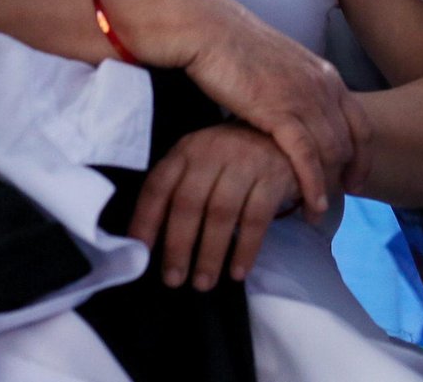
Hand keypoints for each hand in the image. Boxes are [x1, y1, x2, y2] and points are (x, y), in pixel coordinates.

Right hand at [98, 0, 370, 221]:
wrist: (209, 30)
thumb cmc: (235, 49)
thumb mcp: (280, 68)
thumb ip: (296, 89)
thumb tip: (297, 114)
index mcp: (325, 74)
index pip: (360, 123)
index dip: (363, 156)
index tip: (356, 180)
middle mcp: (323, 86)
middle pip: (350, 143)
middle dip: (346, 176)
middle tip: (336, 202)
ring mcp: (304, 98)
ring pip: (331, 153)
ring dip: (328, 187)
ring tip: (318, 212)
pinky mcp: (280, 112)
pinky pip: (307, 157)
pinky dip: (312, 185)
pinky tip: (311, 207)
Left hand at [128, 123, 300, 290]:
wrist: (282, 139)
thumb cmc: (230, 161)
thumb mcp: (199, 165)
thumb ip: (176, 194)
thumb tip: (150, 244)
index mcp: (186, 151)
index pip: (158, 186)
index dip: (146, 221)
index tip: (140, 254)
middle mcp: (212, 152)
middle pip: (189, 202)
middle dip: (178, 245)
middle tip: (173, 279)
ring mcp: (244, 162)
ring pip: (222, 213)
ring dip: (211, 253)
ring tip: (203, 282)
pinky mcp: (273, 177)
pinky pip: (256, 218)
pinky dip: (246, 248)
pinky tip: (238, 271)